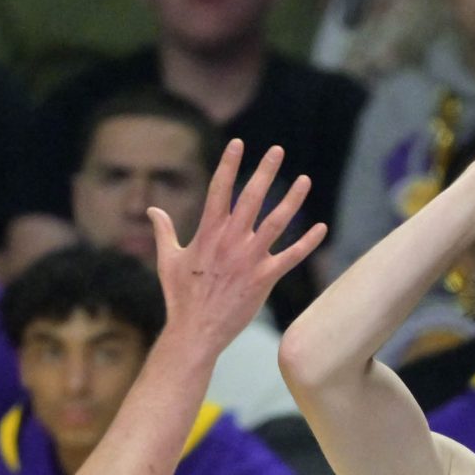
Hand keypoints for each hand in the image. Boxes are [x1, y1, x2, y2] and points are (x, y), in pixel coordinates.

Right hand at [154, 141, 326, 353]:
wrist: (195, 331)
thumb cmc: (179, 297)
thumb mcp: (167, 260)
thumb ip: (163, 231)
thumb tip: (152, 209)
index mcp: (208, 233)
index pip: (219, 189)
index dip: (229, 164)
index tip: (238, 143)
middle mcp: (230, 241)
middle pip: (251, 197)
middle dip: (265, 171)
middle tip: (278, 150)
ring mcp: (249, 259)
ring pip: (276, 222)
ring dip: (292, 200)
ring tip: (305, 179)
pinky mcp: (264, 278)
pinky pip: (291, 257)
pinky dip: (308, 243)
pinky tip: (322, 228)